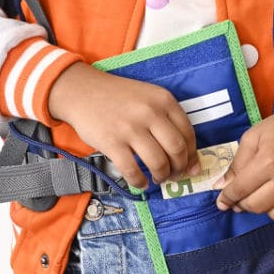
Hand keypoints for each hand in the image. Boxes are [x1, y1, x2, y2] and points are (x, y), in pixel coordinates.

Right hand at [47, 63, 199, 189]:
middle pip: (177, 150)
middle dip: (179, 168)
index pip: (188, 133)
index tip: (189, 166)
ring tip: (156, 177)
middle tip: (173, 174)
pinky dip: (139, 182)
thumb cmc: (118, 96)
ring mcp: (130, 128)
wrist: (82, 91)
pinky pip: (133, 171)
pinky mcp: (112, 142)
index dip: (191, 155)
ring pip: (158, 163)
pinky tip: (140, 182)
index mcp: (163, 99)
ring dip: (161, 176)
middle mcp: (150, 112)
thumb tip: (189, 160)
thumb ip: (168, 121)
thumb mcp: (148, 97)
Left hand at [213, 100, 273, 220]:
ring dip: (265, 208)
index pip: (240, 189)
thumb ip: (238, 162)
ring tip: (263, 194)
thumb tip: (222, 186)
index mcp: (268, 161)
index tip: (222, 202)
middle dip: (243, 203)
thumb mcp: (255, 135)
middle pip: (256, 206)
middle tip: (241, 196)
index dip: (227, 198)